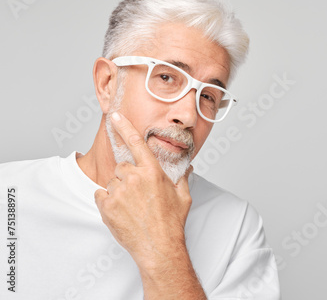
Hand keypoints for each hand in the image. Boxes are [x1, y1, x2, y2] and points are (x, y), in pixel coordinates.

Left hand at [94, 112, 192, 270]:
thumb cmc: (172, 223)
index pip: (136, 142)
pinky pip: (101, 195)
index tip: (115, 116)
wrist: (159, 248)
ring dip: (119, 190)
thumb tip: (187, 168)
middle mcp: (134, 178)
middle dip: (128, 176)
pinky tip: (121, 211)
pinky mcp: (106, 206)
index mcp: (152, 171)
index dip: (125, 127)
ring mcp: (119, 192)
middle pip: (123, 167)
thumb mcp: (183, 196)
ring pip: (112, 182)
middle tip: (138, 194)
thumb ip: (182, 178)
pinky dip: (108, 201)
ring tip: (132, 207)